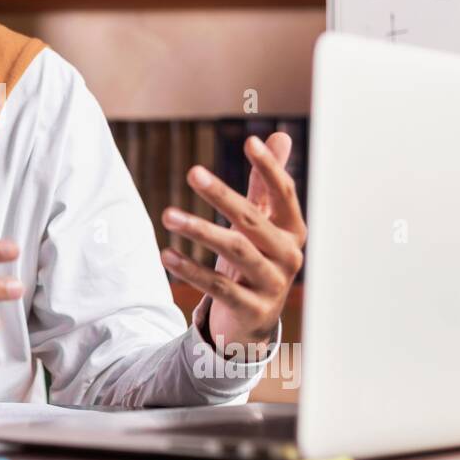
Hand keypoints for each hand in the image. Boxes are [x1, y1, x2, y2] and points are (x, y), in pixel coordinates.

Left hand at [159, 132, 306, 358]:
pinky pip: (218, 286)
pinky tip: (166, 253)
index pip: (284, 194)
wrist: (254, 322)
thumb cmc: (257, 262)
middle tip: (192, 172)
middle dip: (222, 195)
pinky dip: (191, 270)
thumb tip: (279, 136)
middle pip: (252, 220)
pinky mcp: (251, 309)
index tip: (249, 141)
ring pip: (235, 251)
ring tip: (168, 215)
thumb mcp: (263, 225)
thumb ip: (266, 185)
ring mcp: (272, 284)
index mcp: (293, 232)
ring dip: (199, 230)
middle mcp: (288, 256)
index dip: (269, 168)